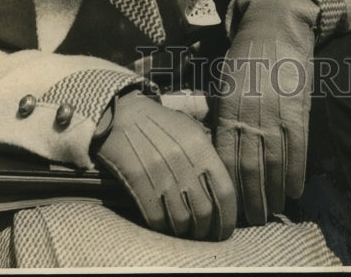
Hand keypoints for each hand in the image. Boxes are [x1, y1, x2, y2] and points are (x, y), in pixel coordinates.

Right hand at [95, 91, 235, 239]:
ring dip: (186, 233)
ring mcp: (159, 174)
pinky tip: (167, 226)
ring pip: (181, 220)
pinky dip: (164, 228)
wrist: (122, 115)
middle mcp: (182, 161)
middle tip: (206, 236)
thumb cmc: (160, 123)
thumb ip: (207, 155)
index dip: (228, 217)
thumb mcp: (190, 128)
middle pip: (204, 211)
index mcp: (200, 146)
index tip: (225, 229)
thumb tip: (221, 187)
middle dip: (207, 231)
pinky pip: (156, 218)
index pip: (224, 191)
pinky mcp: (138, 183)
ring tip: (187, 233)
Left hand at [214, 0, 317, 224]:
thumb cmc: (245, 56)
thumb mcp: (224, 83)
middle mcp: (250, 115)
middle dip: (252, 199)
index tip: (231, 205)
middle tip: (254, 220)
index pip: (225, 158)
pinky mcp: (298, 110)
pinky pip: (298, 149)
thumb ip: (222, 115)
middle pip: (249, 168)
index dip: (229, 186)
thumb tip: (219, 150)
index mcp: (227, 109)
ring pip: (274, 164)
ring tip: (274, 211)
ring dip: (275, 192)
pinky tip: (296, 191)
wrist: (274, 28)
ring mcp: (275, 114)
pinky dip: (297, 173)